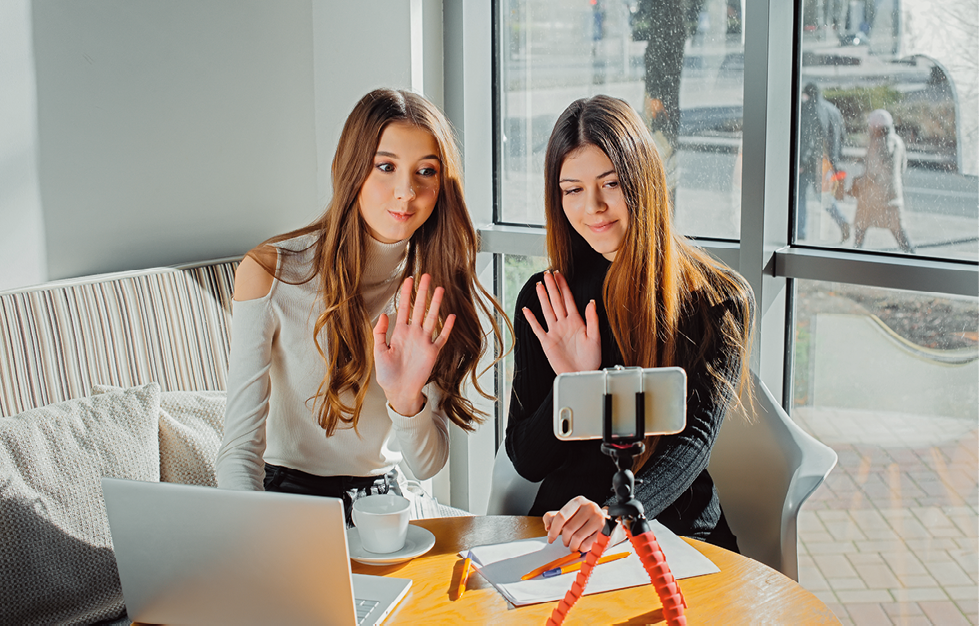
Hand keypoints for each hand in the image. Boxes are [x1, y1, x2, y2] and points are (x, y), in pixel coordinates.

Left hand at [373, 274, 454, 415]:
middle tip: (426, 276)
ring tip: (440, 289)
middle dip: (423, 292)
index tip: (409, 279)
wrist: (398, 391)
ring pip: (432, 318)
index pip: (404, 308)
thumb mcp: (378, 352)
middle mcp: (413, 334)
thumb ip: (379, 333)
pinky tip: (452, 316)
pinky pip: (442, 337)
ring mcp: (424, 342)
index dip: (406, 293)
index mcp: (400, 332)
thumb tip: (384, 314)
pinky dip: (447, 327)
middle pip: (420, 308)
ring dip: (436, 304)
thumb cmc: (387, 374)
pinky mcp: (433, 352)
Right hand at [522, 270, 599, 374]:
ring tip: (539, 285)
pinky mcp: (547, 342)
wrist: (582, 374)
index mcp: (576, 321)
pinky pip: (538, 328)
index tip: (559, 274)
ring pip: (547, 310)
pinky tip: (527, 310)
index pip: (568, 299)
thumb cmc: (591, 359)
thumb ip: (592, 319)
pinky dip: (531, 319)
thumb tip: (590, 302)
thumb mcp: (595, 338)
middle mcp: (564, 324)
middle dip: (552, 287)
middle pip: (556, 301)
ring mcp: (555, 332)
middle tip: (547, 273)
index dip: (563, 286)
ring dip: (543, 297)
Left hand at [543, 496, 607, 552]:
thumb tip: (548, 526)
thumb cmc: (584, 520)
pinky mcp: (604, 531)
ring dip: (572, 546)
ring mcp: (598, 519)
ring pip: (577, 538)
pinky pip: (587, 544)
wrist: (607, 523)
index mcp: (578, 501)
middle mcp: (590, 507)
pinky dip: (581, 549)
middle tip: (566, 542)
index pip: (561, 516)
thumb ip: (554, 518)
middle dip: (564, 540)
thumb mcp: (569, 515)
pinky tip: (583, 546)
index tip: (550, 538)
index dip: (554, 530)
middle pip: (569, 529)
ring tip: (574, 545)